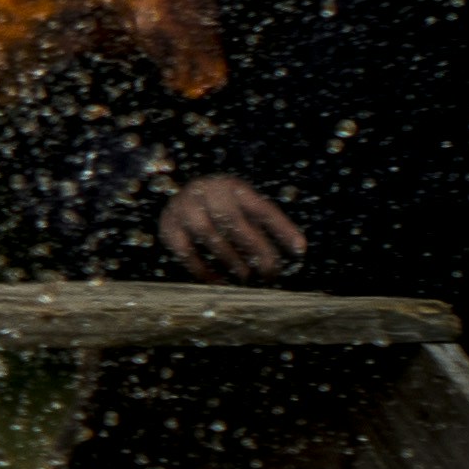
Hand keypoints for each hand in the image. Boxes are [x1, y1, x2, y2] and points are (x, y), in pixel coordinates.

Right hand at [160, 171, 307, 279]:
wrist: (179, 198)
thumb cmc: (222, 210)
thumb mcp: (243, 208)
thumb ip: (265, 225)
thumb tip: (298, 250)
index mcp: (233, 187)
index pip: (261, 207)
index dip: (282, 228)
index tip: (300, 249)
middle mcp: (208, 191)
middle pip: (232, 220)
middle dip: (254, 249)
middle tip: (269, 272)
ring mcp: (184, 207)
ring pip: (208, 233)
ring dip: (230, 259)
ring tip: (245, 277)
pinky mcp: (168, 226)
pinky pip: (185, 250)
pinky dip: (202, 268)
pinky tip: (217, 281)